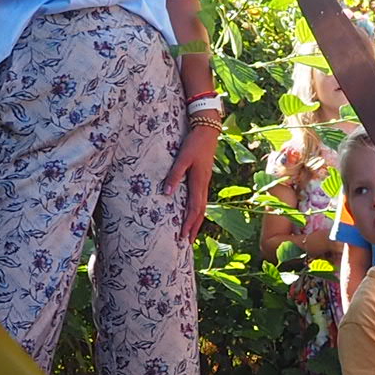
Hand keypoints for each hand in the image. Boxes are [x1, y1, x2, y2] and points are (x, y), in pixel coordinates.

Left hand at [170, 120, 216, 242]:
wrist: (208, 131)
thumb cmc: (194, 143)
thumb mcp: (182, 158)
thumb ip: (174, 175)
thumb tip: (166, 193)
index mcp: (199, 183)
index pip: (194, 209)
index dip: (188, 225)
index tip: (182, 237)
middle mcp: (203, 186)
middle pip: (200, 213)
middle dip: (193, 228)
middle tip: (186, 243)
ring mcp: (205, 183)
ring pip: (202, 207)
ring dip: (196, 222)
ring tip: (190, 233)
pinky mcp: (203, 179)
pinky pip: (201, 200)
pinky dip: (197, 211)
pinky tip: (193, 213)